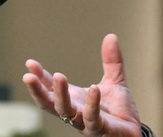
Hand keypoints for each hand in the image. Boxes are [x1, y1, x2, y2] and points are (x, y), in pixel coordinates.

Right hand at [22, 34, 142, 136]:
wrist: (133, 130)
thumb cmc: (119, 110)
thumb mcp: (115, 80)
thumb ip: (111, 61)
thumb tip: (111, 36)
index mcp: (74, 100)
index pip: (51, 89)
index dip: (39, 77)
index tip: (29, 63)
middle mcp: (75, 113)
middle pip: (50, 104)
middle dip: (38, 90)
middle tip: (28, 76)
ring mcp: (85, 123)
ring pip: (66, 112)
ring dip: (60, 95)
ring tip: (58, 76)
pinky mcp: (101, 130)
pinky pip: (93, 118)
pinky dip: (92, 104)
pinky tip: (92, 89)